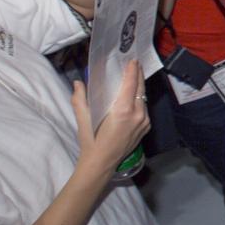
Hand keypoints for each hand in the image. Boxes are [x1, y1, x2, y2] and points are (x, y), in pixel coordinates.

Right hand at [72, 60, 149, 176]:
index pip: (131, 85)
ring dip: (139, 88)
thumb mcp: (83, 119)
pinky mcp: (146, 127)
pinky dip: (139, 101)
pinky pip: (144, 109)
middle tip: (134, 64)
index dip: (132, 71)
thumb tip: (77, 83)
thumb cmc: (91, 140)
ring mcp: (144, 121)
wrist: (102, 163)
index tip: (133, 60)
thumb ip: (80, 99)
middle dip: (138, 75)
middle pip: (140, 89)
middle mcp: (138, 114)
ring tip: (133, 78)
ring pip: (144, 99)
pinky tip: (133, 97)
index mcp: (124, 110)